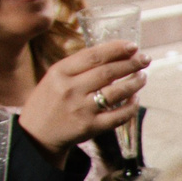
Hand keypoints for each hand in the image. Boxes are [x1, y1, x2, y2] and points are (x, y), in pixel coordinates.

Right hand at [21, 40, 148, 155]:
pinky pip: (118, 115)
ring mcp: (81, 109)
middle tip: (145, 59)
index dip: (116, 49)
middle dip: (131, 63)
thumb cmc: (49, 101)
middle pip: (108, 72)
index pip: (93, 56)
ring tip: (143, 76)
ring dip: (135, 83)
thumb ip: (78, 66)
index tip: (132, 46)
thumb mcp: (54, 77)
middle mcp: (71, 89)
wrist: (36, 135)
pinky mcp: (90, 127)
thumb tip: (113, 53)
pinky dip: (131, 106)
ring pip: (117, 92)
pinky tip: (135, 98)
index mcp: (60, 72)